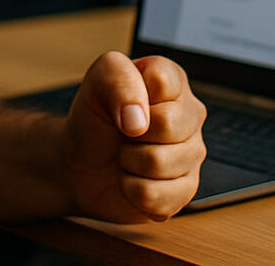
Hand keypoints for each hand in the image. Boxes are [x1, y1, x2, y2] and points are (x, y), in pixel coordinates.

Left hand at [64, 52, 205, 222]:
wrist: (82, 162)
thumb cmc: (95, 116)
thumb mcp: (97, 80)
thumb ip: (118, 79)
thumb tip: (139, 121)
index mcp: (174, 80)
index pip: (163, 83)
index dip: (132, 96)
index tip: (120, 100)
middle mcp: (190, 115)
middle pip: (168, 124)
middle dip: (130, 133)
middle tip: (123, 132)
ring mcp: (192, 154)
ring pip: (159, 162)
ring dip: (129, 162)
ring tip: (127, 155)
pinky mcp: (185, 190)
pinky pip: (157, 196)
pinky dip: (132, 190)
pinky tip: (133, 179)